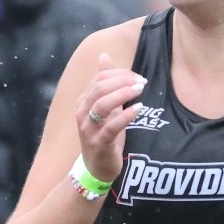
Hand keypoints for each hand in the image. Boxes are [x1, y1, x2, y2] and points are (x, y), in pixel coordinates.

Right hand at [78, 53, 147, 182]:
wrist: (97, 168)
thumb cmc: (104, 135)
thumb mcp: (106, 107)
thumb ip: (106, 84)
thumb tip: (104, 56)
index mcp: (84, 102)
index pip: (98, 79)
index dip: (118, 74)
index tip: (137, 76)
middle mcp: (82, 113)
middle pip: (99, 89)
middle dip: (122, 81)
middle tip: (141, 81)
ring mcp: (89, 129)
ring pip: (102, 105)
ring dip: (123, 94)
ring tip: (140, 90)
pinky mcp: (99, 144)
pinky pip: (111, 127)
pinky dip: (125, 116)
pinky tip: (138, 109)